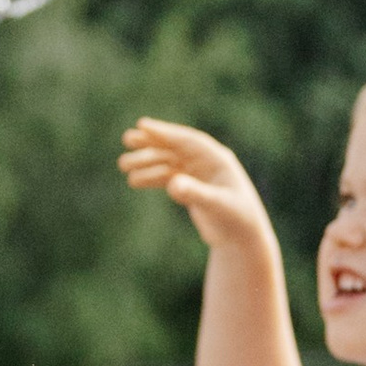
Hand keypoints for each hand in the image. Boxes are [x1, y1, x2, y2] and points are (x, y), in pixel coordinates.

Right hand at [118, 119, 274, 253]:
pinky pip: (167, 178)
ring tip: (122, 165)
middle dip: (151, 143)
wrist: (242, 239)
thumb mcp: (217, 206)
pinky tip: (134, 180)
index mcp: (218, 159)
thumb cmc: (237, 220)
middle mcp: (206, 163)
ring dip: (146, 162)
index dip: (165, 132)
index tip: (142, 125)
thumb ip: (195, 193)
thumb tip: (172, 184)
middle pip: (174, 148)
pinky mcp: (190, 188)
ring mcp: (197, 175)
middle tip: (127, 139)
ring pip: (167, 164)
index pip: (188, 141)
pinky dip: (151, 178)